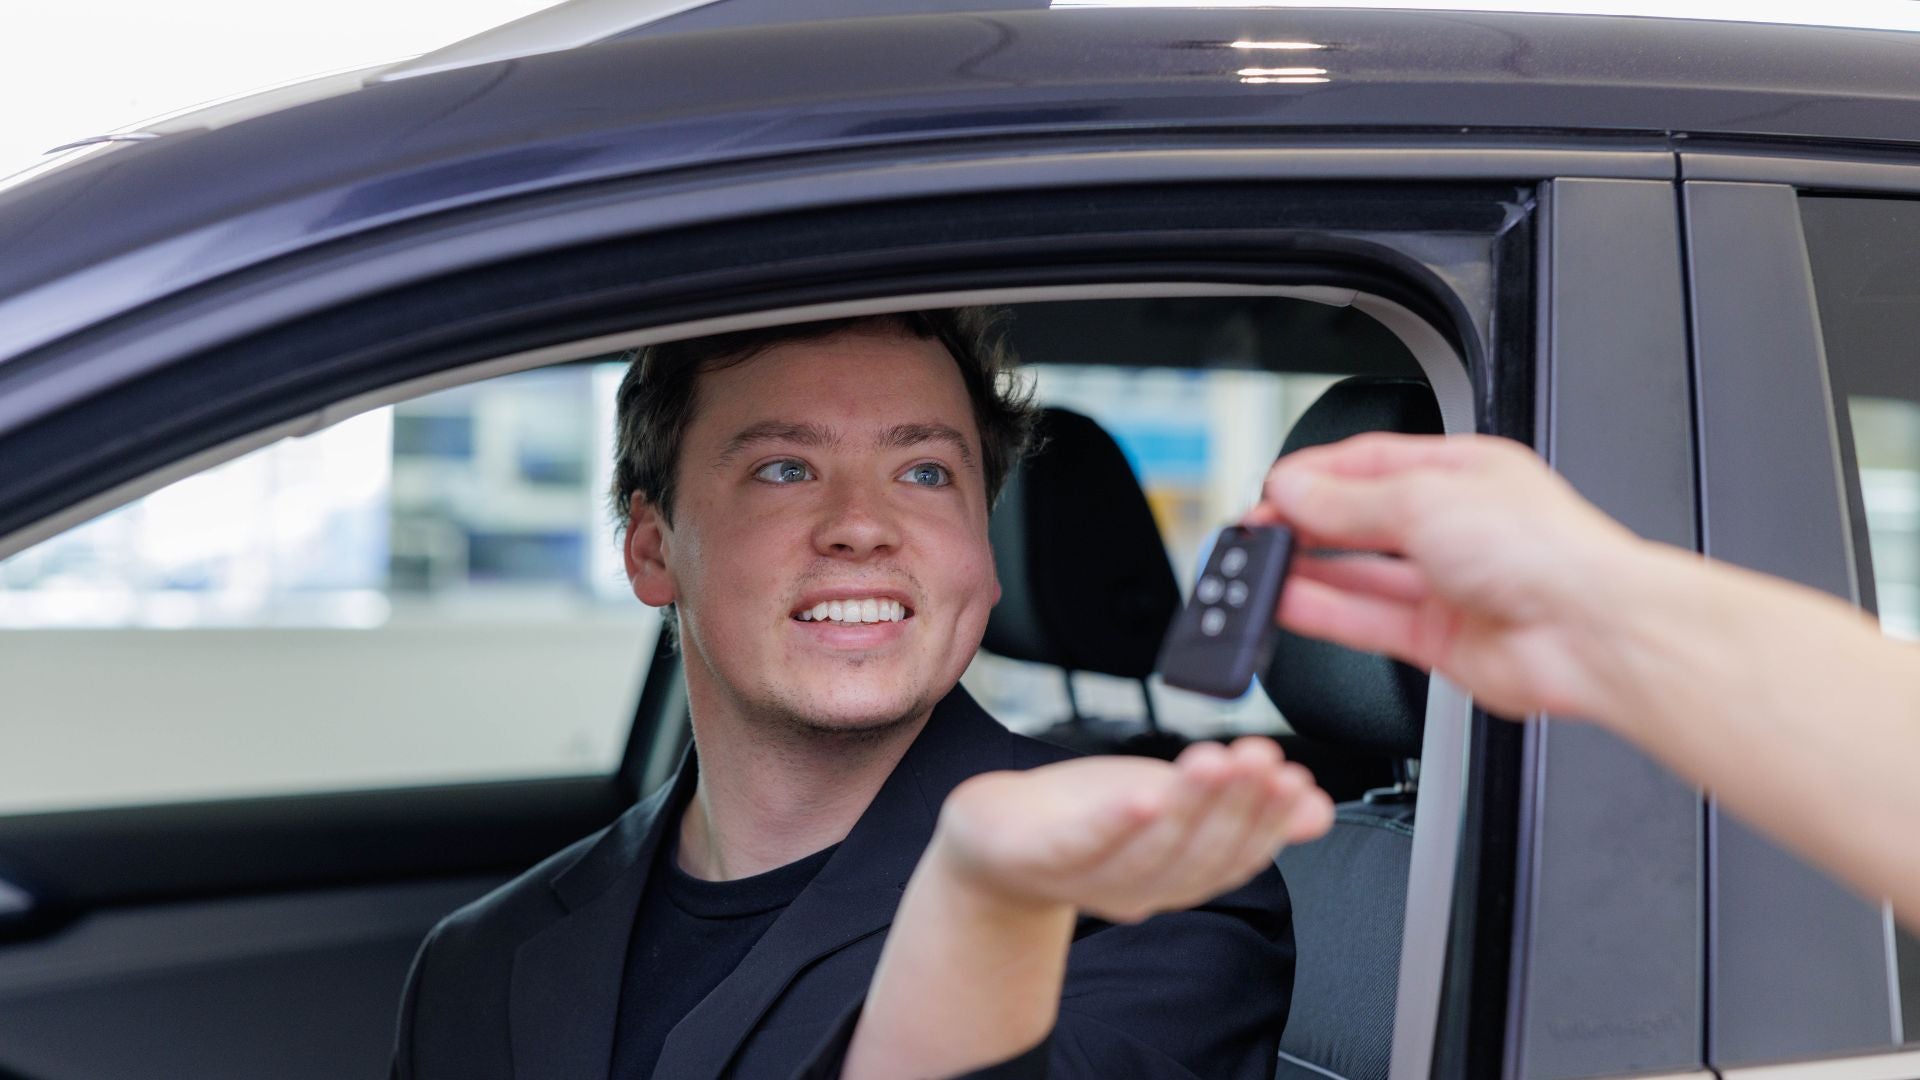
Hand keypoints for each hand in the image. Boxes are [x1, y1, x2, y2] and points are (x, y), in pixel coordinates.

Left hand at [929, 738, 1332, 923]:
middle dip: (1237, 804)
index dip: (1270, 822)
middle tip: (1263, 760)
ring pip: (1151, 847)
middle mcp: (1140, 885)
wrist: (995, 842)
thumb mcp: (1174, 807)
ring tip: (1218, 761)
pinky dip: (1115, 824)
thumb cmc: (1088, 819)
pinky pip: (1083, 843)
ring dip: (1189, 805)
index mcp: (1177, 874)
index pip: (1236, 855)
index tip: (1296, 782)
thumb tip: (1317, 810)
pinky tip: (1142, 794)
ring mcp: (1088, 875)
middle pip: (1199, 851)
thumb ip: (1243, 810)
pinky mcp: (1041, 854)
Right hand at [1249, 432, 1651, 718]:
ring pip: (1359, 574)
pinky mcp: (1439, 639)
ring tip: (1261, 571)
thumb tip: (1295, 492)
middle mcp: (1454, 526)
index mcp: (1462, 473)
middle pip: (1359, 519)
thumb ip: (1350, 502)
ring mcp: (1447, 585)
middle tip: (1258, 532)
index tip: (1272, 491)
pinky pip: (1367, 620)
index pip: (1370, 464)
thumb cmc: (1546, 552)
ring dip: (1308, 571)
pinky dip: (1324, 612)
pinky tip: (1289, 603)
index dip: (1315, 476)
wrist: (1592, 633)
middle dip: (1306, 524)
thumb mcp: (1427, 500)